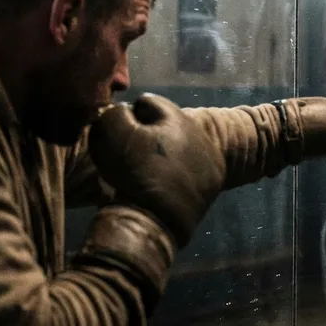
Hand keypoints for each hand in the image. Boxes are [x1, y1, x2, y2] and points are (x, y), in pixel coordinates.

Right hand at [88, 94, 224, 247]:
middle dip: (151, 133)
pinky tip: (166, 183)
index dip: (130, 117)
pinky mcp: (214, 182)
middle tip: (134, 154)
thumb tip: (125, 111)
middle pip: (169, 124)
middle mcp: (201, 134)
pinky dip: (181, 171)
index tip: (121, 137)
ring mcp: (212, 159)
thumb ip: (116, 112)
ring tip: (150, 170)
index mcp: (178, 118)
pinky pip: (194, 167)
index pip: (149, 102)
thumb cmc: (131, 173)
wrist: (152, 223)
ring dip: (167, 151)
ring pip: (183, 144)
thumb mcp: (111, 134)